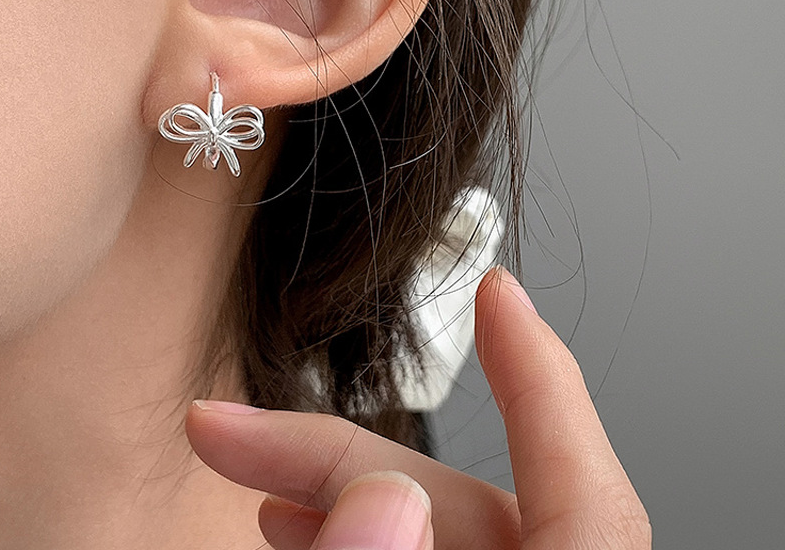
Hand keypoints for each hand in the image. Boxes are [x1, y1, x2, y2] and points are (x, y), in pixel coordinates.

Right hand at [186, 266, 650, 548]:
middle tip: (229, 431)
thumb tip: (377, 496)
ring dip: (335, 494)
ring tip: (253, 469)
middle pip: (460, 502)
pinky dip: (355, 538)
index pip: (586, 484)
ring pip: (427, 531)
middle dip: (332, 453)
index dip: (539, 374)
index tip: (496, 290)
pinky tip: (299, 528)